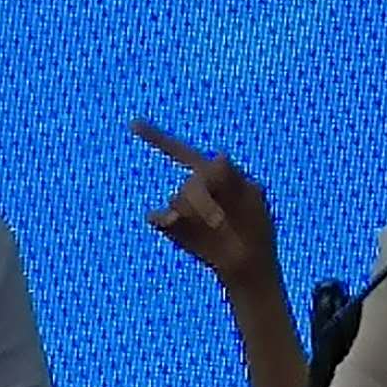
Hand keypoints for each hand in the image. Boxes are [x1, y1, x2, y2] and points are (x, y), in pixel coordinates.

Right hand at [132, 119, 277, 290]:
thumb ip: (233, 178)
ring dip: (197, 212)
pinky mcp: (173, 228)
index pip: (183, 152)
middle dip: (204, 200)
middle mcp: (194, 187)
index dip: (157, 138)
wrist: (248, 262)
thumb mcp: (251, 199)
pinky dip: (162, 218)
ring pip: (178, 200)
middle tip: (219, 220)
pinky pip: (158, 218)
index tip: (132, 124)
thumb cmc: (254, 227)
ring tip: (218, 226)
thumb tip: (219, 155)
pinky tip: (171, 222)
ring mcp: (182, 208)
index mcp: (213, 173)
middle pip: (190, 183)